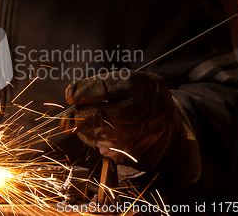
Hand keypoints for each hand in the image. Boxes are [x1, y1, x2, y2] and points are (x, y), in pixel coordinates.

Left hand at [60, 70, 183, 171]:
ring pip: (110, 135)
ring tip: (82, 126)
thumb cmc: (140, 99)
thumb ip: (102, 86)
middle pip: (111, 114)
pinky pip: (114, 152)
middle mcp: (151, 108)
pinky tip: (98, 138)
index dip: (88, 91)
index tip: (70, 94)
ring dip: (90, 132)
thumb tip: (72, 96)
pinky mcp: (145, 154)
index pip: (113, 86)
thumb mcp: (129, 84)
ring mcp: (151, 133)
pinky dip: (101, 144)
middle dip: (83, 116)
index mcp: (146, 84)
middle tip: (66, 118)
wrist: (171, 126)